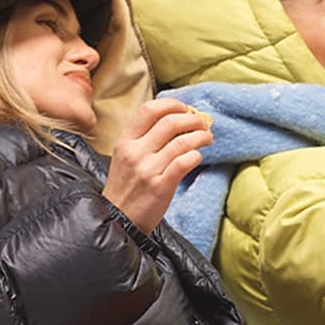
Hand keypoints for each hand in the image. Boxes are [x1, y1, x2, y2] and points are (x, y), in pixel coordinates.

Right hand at [104, 95, 211, 231]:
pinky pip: (184, 162)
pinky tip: (197, 157)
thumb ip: (143, 139)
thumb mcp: (125, 157)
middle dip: (192, 119)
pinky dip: (195, 156)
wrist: (117, 220)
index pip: (149, 110)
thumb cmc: (126, 188)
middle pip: (169, 122)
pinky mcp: (160, 186)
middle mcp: (135, 152)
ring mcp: (147, 169)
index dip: (171, 104)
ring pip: (181, 141)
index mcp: (125, 141)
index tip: (185, 108)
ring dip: (200, 136)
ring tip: (207, 138)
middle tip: (203, 124)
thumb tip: (174, 120)